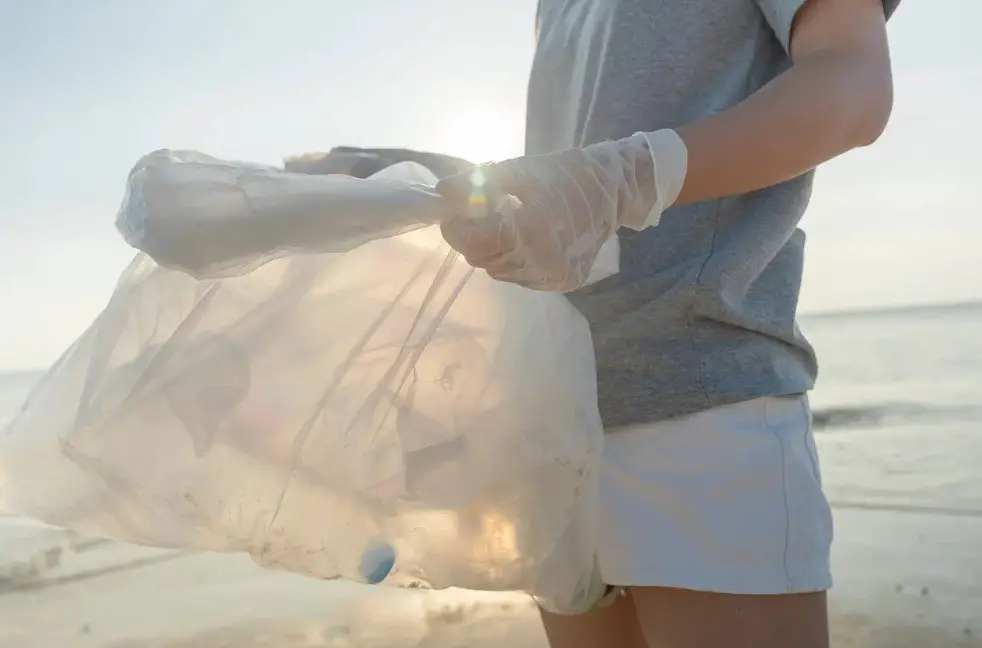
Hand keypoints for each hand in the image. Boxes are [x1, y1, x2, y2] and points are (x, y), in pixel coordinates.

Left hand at [435, 131, 686, 291]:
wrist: (615, 192)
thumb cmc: (565, 174)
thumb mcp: (520, 170)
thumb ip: (477, 182)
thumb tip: (441, 191)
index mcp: (530, 230)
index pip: (473, 241)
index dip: (455, 228)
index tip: (453, 212)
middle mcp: (541, 261)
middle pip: (482, 259)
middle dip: (472, 238)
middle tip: (477, 215)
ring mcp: (552, 276)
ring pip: (499, 271)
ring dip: (492, 250)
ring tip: (505, 224)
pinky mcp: (561, 283)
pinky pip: (520, 277)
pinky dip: (513, 260)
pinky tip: (525, 239)